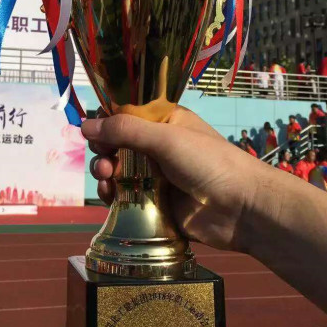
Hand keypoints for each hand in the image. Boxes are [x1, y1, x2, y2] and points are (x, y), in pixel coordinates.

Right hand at [82, 106, 277, 252]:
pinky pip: (125, 199)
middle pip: (116, 146)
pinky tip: (109, 198)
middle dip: (103, 152)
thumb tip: (84, 125)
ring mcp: (156, 178)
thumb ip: (124, 130)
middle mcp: (158, 148)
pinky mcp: (155, 205)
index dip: (105, 124)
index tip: (93, 134)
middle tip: (104, 163)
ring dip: (105, 174)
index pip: (125, 117)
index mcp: (164, 123)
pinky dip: (112, 197)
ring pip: (117, 173)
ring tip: (106, 180)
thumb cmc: (209, 162)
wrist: (242, 209)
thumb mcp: (165, 138)